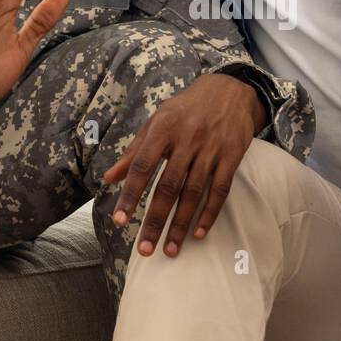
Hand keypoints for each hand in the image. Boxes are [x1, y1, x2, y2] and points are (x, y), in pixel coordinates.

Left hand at [103, 73, 266, 256]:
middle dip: (155, 220)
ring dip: (180, 224)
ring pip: (193, 193)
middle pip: (168, 187)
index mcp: (163, 128)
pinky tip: (198, 233)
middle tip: (144, 249)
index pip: (142, 166)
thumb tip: (109, 178)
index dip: (130, 194)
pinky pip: (220, 190)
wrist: (229, 90)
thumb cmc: (186, 108)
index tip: (120, 220)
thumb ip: (134, 150)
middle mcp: (187, 139)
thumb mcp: (156, 121)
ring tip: (170, 249)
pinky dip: (209, 214)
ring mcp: (211, 149)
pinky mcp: (232, 156)